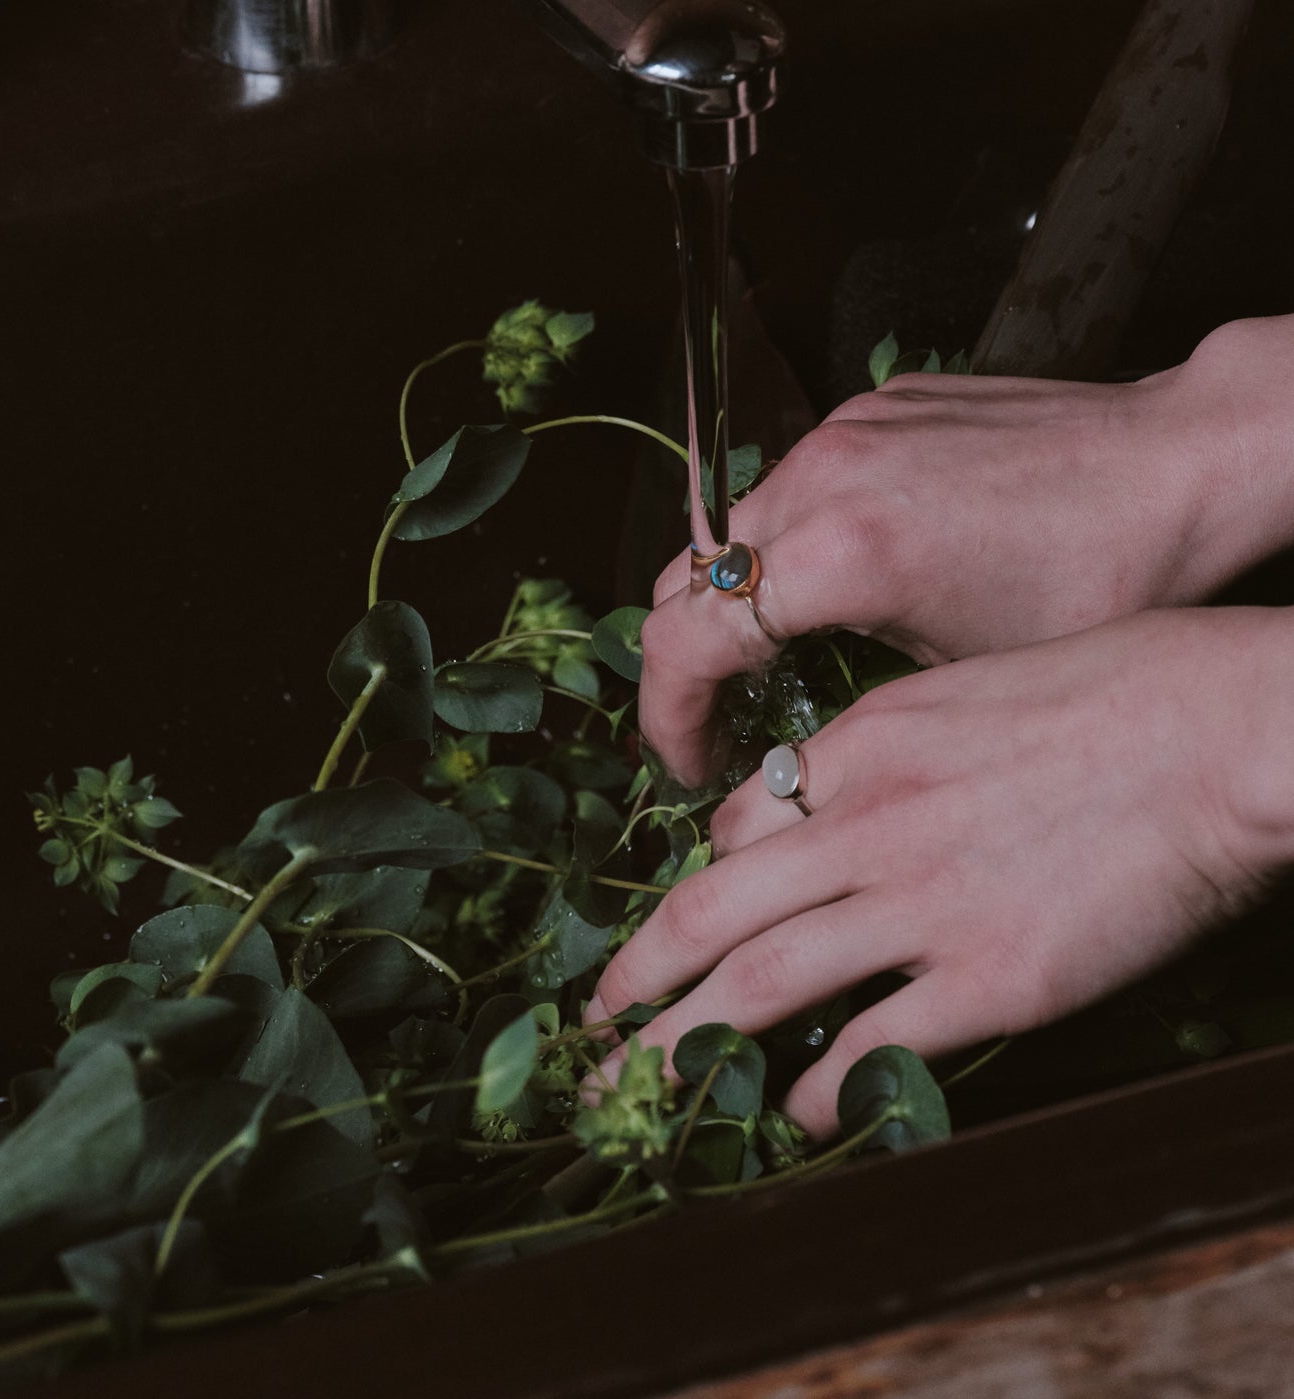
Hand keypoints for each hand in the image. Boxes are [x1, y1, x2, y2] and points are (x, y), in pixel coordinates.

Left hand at [589, 609, 1293, 1138]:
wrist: (1213, 728)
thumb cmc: (1111, 686)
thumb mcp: (962, 686)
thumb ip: (889, 744)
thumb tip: (844, 788)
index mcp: (858, 745)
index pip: (736, 825)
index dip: (695, 887)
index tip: (678, 930)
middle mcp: (865, 825)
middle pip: (709, 913)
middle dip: (634, 978)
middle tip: (590, 1025)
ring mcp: (920, 904)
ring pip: (758, 985)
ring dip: (682, 1045)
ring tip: (634, 1088)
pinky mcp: (990, 978)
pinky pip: (869, 1048)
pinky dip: (814, 1089)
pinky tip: (789, 1116)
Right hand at [643, 316, 1293, 782]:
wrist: (1178, 462)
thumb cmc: (1105, 577)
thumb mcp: (969, 676)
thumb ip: (852, 690)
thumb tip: (794, 737)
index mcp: (842, 553)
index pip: (685, 641)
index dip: (668, 718)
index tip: (691, 762)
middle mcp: (822, 476)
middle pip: (685, 576)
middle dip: (689, 658)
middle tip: (725, 722)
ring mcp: (844, 431)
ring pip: (735, 522)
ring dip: (741, 592)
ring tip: (788, 651)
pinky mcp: (874, 406)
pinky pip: (797, 478)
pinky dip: (797, 534)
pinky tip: (852, 574)